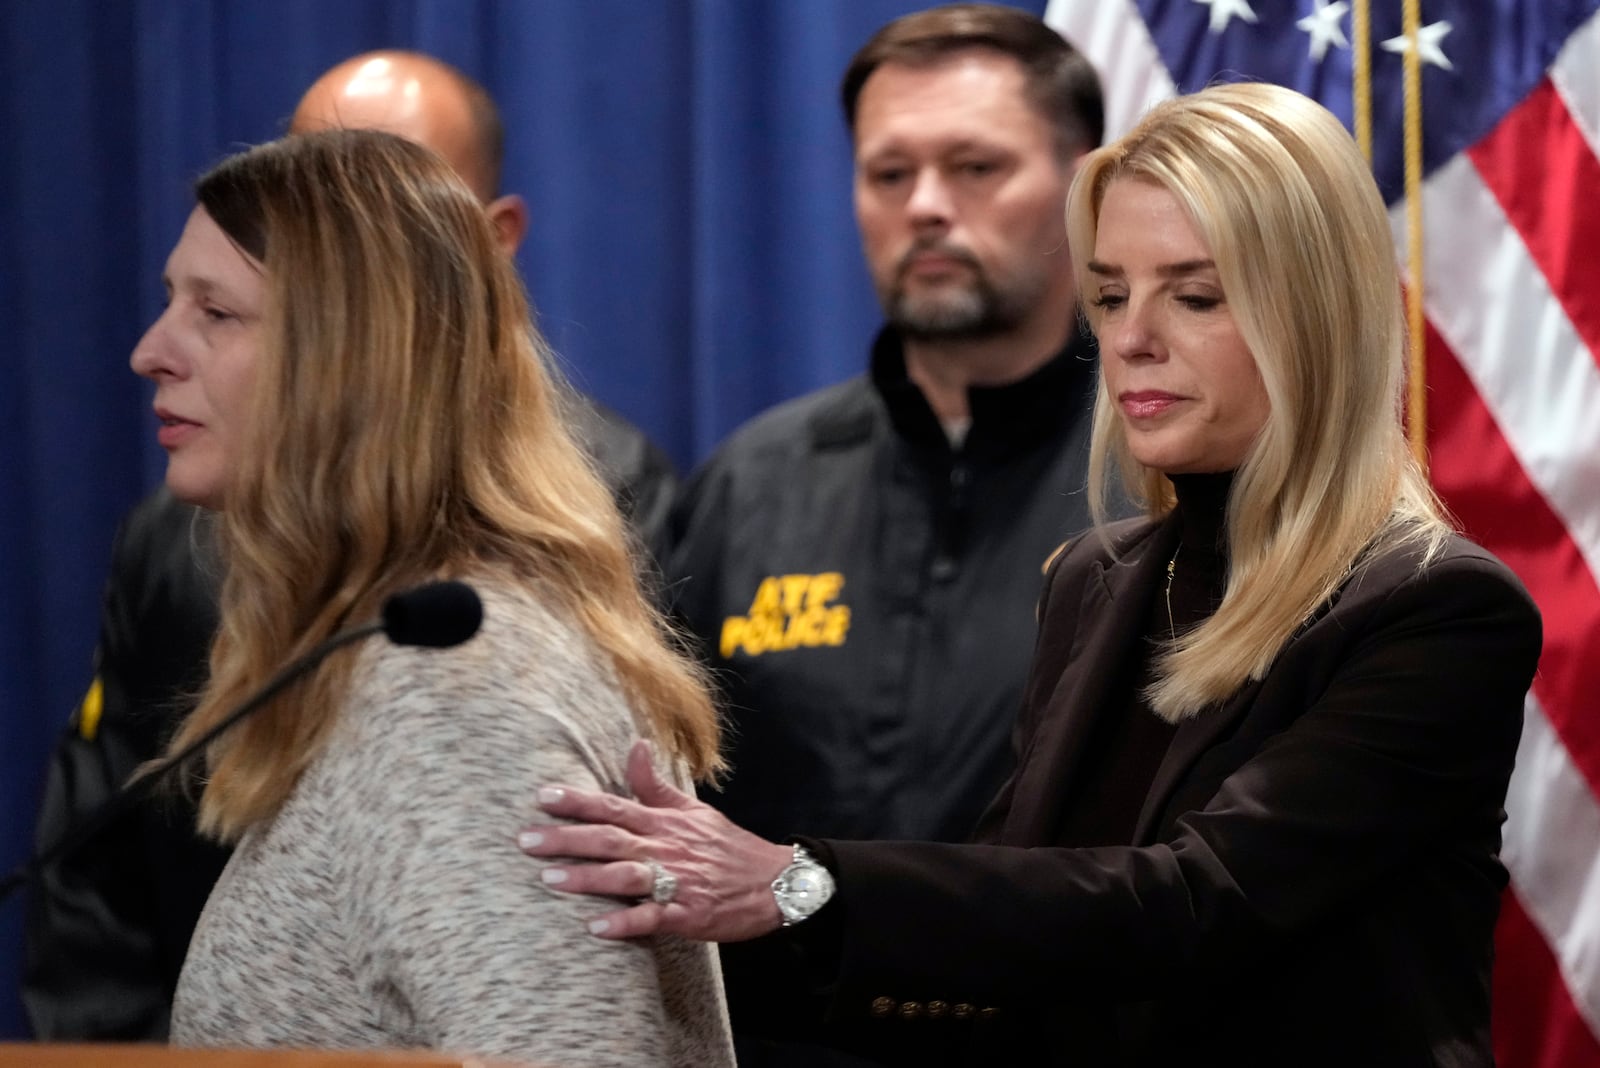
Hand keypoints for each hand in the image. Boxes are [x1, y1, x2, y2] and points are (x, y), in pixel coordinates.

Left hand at [520, 739, 794, 941]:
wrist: (778, 883)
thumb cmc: (728, 848)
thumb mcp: (693, 810)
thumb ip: (655, 784)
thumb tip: (634, 745)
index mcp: (665, 822)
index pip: (614, 805)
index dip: (577, 801)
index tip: (542, 797)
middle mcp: (667, 847)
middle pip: (610, 838)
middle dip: (566, 838)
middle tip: (525, 839)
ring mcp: (678, 881)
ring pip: (626, 876)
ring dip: (586, 877)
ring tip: (549, 879)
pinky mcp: (689, 914)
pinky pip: (652, 917)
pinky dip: (624, 922)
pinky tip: (595, 927)